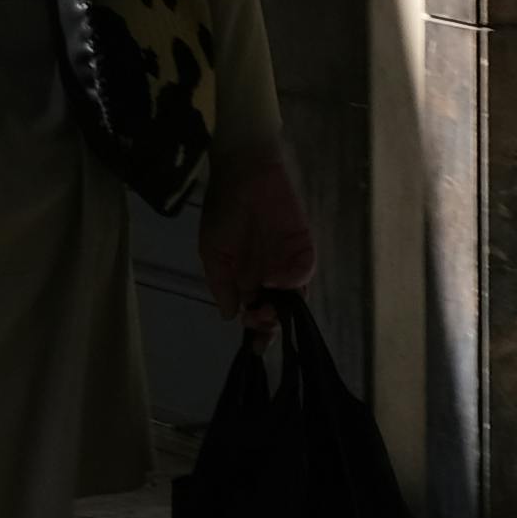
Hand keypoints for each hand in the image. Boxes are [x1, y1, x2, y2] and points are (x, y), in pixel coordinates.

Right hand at [197, 141, 315, 324]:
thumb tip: (230, 316)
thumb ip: (221, 284)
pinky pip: (305, 269)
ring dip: (284, 309)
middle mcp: (270, 275)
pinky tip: (274, 280)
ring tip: (268, 311)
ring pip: (295, 295)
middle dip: (272, 326)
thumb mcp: (211, 251)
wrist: (242, 173)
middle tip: (261, 326)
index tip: (254, 344)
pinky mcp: (303, 245)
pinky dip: (293, 280)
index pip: (256, 313)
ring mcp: (288, 261)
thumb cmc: (223, 209)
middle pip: (278, 310)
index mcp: (247, 280)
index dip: (257, 330)